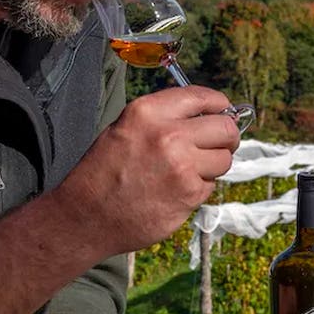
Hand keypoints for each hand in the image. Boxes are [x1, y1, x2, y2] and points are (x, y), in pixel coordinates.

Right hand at [67, 86, 238, 252]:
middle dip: (226, 137)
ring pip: (224, 159)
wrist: (87, 216)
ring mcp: (182, 165)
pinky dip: (199, 188)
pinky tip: (176, 191)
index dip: (219, 105)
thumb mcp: (125, 127)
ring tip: (189, 171)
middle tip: (219, 144)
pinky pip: (211, 185)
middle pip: (225, 127)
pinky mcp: (188, 194)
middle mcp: (169, 134)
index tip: (223, 111)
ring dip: (213, 165)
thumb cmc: (104, 171)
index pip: (203, 97)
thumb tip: (203, 114)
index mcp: (149, 111)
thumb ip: (163, 116)